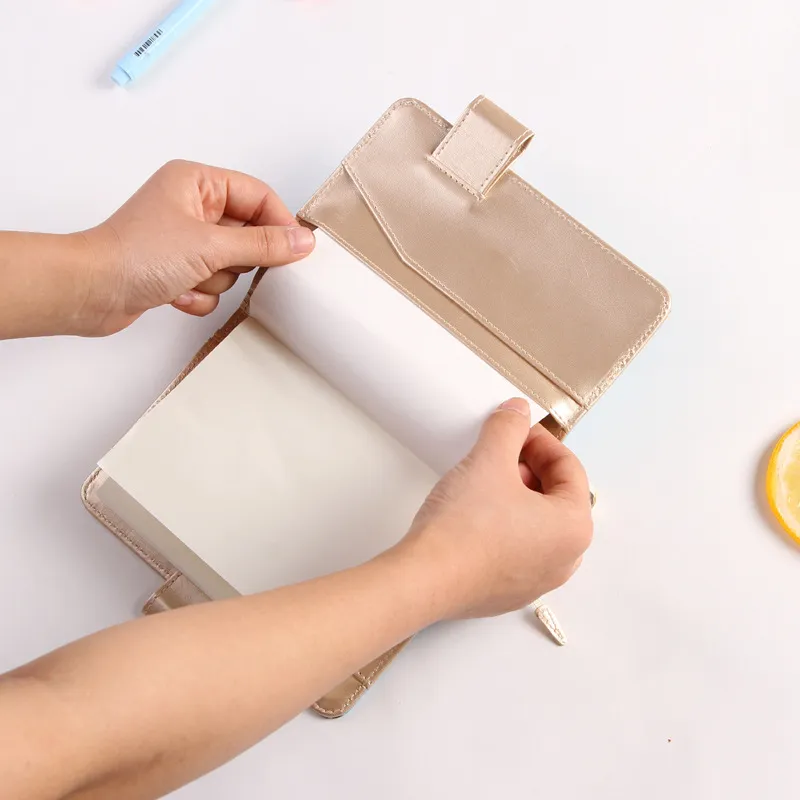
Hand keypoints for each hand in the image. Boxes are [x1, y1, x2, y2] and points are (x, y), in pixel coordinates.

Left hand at [80, 160, 314, 334]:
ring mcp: (184, 240)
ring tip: (187, 278)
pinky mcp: (176, 269)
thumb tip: (302, 241)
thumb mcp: (211, 246)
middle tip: (220, 263)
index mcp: (197, 182)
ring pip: (231, 264)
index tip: (293, 251)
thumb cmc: (137, 255)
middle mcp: (191, 206)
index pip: (258, 195)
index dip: (278, 223)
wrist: (91, 290)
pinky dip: (198, 295)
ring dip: (214, 280)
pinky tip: (175, 294)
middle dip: (236, 259)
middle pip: (247, 233)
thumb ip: (263, 244)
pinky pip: (211, 285)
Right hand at [397, 398, 592, 618]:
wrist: (425, 578)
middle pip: (555, 497)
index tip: (515, 430)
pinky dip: (502, 526)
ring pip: (535, 524)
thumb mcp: (488, 460)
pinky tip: (474, 515)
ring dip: (515, 497)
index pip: (569, 468)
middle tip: (498, 454)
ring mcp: (537, 581)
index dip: (539, 441)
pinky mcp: (508, 592)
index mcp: (574, 526)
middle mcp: (565, 559)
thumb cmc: (464, 527)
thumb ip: (508, 428)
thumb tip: (516, 412)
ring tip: (483, 482)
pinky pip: (515, 548)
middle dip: (528, 469)